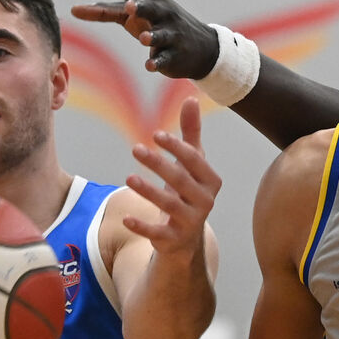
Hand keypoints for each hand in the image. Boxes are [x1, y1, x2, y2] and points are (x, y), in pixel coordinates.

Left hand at [70, 0, 219, 79]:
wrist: (200, 48)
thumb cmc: (159, 25)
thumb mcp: (135, 16)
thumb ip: (106, 12)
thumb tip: (74, 10)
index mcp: (153, 0)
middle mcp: (165, 14)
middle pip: (152, 7)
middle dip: (142, 7)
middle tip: (129, 7)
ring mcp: (173, 35)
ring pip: (163, 34)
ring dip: (153, 35)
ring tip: (144, 39)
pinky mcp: (177, 56)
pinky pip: (167, 58)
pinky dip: (158, 62)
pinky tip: (150, 65)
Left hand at [124, 98, 219, 257]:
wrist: (186, 236)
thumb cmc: (187, 192)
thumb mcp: (191, 164)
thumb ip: (191, 134)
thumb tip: (191, 98)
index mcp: (211, 181)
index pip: (194, 160)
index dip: (176, 147)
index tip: (156, 134)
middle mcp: (205, 201)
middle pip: (181, 180)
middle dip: (158, 164)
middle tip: (136, 149)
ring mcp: (191, 222)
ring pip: (169, 204)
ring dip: (148, 191)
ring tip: (128, 177)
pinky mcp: (174, 239)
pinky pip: (158, 232)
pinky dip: (142, 226)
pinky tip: (127, 218)